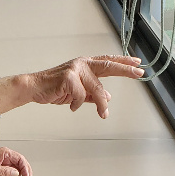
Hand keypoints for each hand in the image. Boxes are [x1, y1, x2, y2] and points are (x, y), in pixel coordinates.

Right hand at [0, 54, 143, 116]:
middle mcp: (82, 64)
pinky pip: (81, 96)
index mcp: (85, 65)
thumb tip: (107, 96)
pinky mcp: (68, 77)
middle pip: (108, 66)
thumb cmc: (55, 88)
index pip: (108, 61)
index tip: (137, 63)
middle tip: (139, 73)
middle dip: (125, 70)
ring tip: (102, 114)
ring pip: (96, 89)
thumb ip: (93, 93)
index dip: (123, 62)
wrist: (35, 88)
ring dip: (100, 104)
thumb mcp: (78, 91)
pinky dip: (76, 104)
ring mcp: (75, 69)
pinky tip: (69, 104)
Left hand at [0, 147, 32, 175]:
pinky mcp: (2, 166)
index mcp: (5, 153)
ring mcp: (4, 161)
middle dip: (25, 171)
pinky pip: (11, 170)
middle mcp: (6, 156)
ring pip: (17, 167)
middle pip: (21, 163)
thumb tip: (15, 173)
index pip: (20, 159)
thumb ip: (5, 171)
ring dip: (16, 175)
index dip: (25, 168)